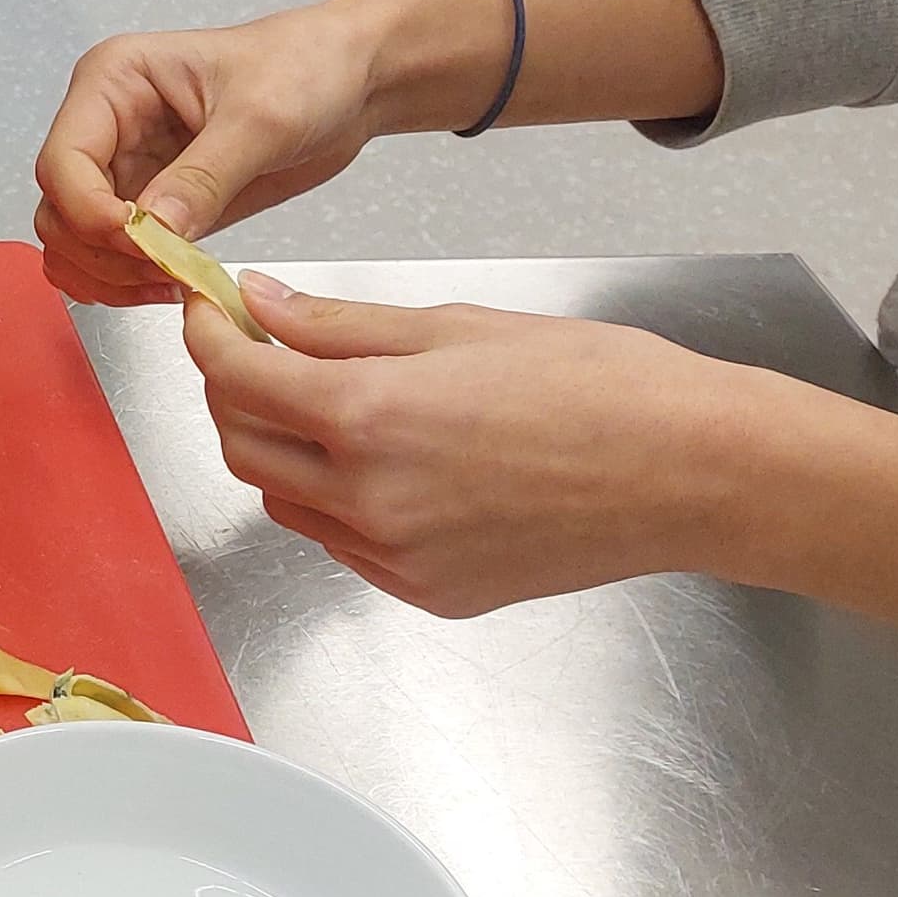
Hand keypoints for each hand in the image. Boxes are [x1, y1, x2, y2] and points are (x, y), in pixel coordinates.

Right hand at [33, 4, 387, 308]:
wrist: (350, 80)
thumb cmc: (307, 66)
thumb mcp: (260, 118)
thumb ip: (203, 178)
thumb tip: (153, 232)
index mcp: (114, 81)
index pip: (63, 161)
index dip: (89, 211)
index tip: (137, 241)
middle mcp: (107, 125)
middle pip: (59, 209)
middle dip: (100, 251)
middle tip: (160, 270)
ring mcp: (127, 167)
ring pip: (75, 240)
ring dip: (107, 275)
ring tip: (168, 283)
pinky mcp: (153, 203)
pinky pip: (112, 256)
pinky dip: (127, 281)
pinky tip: (172, 283)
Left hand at [184, 274, 772, 616]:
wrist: (691, 473)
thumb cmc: (600, 386)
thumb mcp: (457, 326)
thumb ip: (340, 324)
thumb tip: (261, 304)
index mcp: (369, 419)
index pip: (235, 379)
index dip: (205, 338)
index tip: (206, 312)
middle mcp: (369, 499)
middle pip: (242, 449)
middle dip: (232, 394)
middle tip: (257, 350)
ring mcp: (395, 557)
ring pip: (284, 502)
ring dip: (280, 451)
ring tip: (326, 402)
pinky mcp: (425, 592)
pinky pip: (340, 543)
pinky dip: (332, 499)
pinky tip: (380, 460)